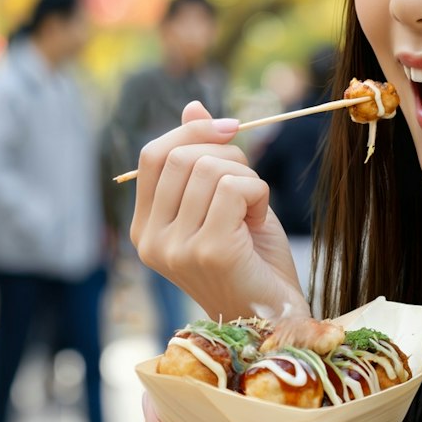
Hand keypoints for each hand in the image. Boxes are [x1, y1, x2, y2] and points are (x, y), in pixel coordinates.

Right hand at [129, 100, 308, 320]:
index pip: (152, 155)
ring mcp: (176, 249)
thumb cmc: (251, 260)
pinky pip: (233, 189)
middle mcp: (151, 241)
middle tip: (249, 183)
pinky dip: (258, 193)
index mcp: (146, 228)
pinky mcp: (208, 252)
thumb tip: (192, 105)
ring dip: (247, 178)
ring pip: (210, 170)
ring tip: (254, 210)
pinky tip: (259, 221)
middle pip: (181, 157)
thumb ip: (202, 158)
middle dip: (227, 155)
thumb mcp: (223, 202)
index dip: (192, 131)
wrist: (275, 316)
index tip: (230, 129)